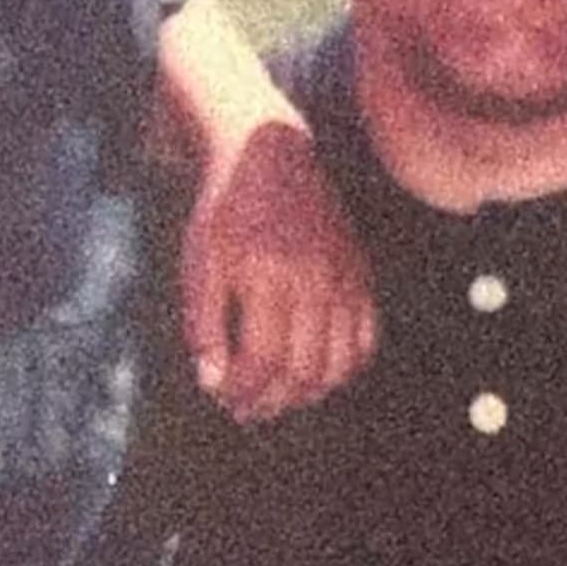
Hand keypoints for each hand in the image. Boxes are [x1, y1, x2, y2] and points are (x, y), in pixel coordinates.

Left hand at [181, 118, 376, 423]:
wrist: (272, 156)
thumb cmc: (226, 212)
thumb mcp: (201, 262)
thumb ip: (204, 325)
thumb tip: (214, 383)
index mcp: (268, 274)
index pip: (263, 361)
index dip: (243, 392)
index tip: (224, 399)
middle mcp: (315, 279)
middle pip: (303, 371)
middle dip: (272, 402)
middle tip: (248, 410)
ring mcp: (344, 278)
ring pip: (339, 364)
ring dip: (308, 394)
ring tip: (278, 397)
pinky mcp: (361, 275)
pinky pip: (365, 341)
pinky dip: (344, 369)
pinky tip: (314, 373)